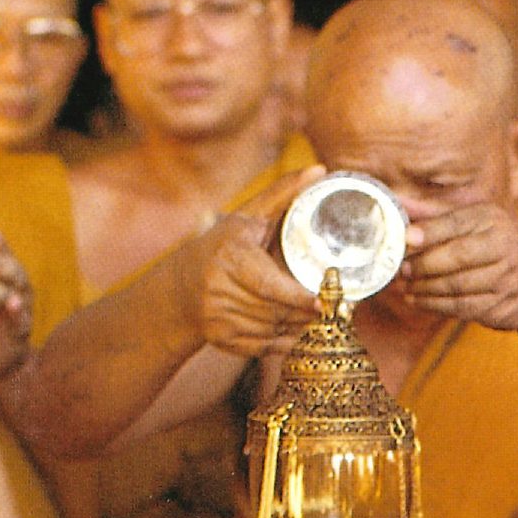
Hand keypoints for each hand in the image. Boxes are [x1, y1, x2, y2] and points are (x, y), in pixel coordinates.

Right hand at [171, 168, 322, 355]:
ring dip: (299, 327)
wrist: (182, 286)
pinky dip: (285, 342)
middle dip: (307, 313)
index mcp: (230, 255)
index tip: (323, 301)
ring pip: (273, 330)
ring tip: (319, 318)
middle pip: (276, 309)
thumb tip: (320, 170)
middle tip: (335, 308)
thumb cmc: (225, 245)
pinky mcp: (220, 340)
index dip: (297, 296)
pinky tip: (295, 332)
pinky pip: (264, 347)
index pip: (269, 284)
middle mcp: (218, 288)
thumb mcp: (250, 217)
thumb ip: (284, 195)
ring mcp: (217, 317)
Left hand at [397, 192, 517, 331]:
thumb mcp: (478, 225)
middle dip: (422, 265)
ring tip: (405, 287)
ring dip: (425, 289)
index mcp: (493, 220)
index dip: (428, 232)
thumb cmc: (498, 248)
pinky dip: (435, 305)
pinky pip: (462, 306)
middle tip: (400, 270)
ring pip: (456, 285)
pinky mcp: (501, 304)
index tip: (405, 239)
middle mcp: (504, 245)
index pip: (456, 224)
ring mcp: (505, 277)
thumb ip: (439, 220)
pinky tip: (419, 301)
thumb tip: (398, 208)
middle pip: (455, 256)